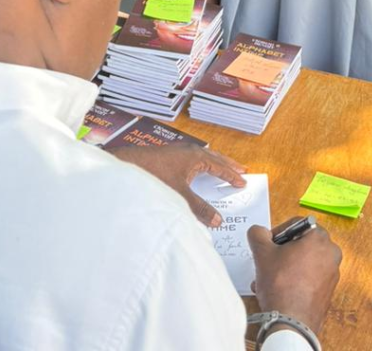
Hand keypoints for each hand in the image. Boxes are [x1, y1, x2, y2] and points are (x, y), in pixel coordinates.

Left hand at [108, 144, 245, 226]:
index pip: (220, 166)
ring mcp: (178, 151)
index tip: (243, 181)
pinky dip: (201, 164)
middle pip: (214, 157)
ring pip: (203, 156)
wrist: (128, 165)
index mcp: (196, 156)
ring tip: (222, 168)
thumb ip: (199, 209)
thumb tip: (218, 220)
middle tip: (241, 170)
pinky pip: (192, 158)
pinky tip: (196, 170)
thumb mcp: (180, 195)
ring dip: (215, 162)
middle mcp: (189, 150)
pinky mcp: (169, 155)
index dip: (232, 175)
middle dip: (227, 164)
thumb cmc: (154, 176)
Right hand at [249, 225, 341, 335]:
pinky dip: (295, 279)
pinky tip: (278, 289)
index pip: (298, 224)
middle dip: (281, 251)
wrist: (292, 322)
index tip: (268, 243)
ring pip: (304, 262)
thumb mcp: (263, 253)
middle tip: (268, 260)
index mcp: (320, 238)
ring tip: (268, 277)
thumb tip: (258, 231)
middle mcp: (331, 253)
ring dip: (285, 266)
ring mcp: (332, 274)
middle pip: (301, 243)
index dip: (279, 231)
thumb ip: (258, 234)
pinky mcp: (328, 291)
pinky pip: (309, 277)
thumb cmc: (280, 283)